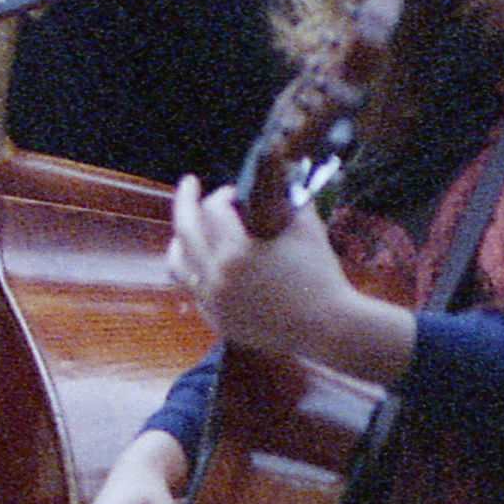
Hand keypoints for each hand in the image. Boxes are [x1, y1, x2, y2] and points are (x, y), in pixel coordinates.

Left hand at [166, 171, 408, 378]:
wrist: (326, 327)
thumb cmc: (320, 275)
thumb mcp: (306, 228)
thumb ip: (288, 198)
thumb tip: (278, 176)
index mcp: (236, 252)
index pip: (213, 209)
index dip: (223, 194)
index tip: (234, 193)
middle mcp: (217, 277)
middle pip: (185, 229)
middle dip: (185, 199)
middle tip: (189, 183)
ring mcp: (213, 301)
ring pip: (177, 263)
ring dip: (179, 239)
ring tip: (186, 226)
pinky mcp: (217, 320)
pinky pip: (191, 289)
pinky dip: (192, 269)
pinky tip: (199, 260)